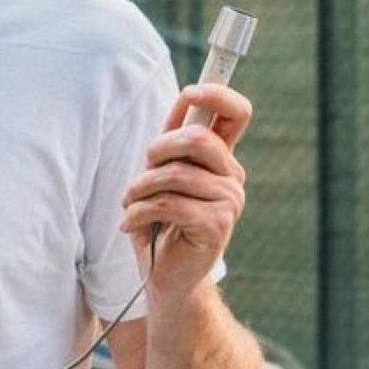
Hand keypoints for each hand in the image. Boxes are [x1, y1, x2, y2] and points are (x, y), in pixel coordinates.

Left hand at [119, 83, 250, 301]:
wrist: (166, 276)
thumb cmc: (160, 222)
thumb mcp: (162, 174)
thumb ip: (173, 139)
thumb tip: (188, 94)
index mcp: (222, 159)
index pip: (237, 113)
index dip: (218, 94)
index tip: (190, 92)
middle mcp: (232, 177)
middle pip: (196, 138)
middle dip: (157, 150)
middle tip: (142, 173)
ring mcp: (229, 201)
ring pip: (174, 173)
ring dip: (139, 189)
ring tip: (130, 204)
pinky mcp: (216, 225)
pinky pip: (167, 203)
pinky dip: (138, 212)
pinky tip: (131, 223)